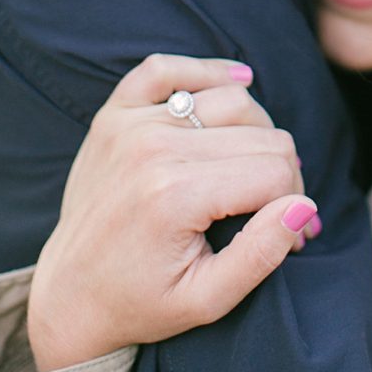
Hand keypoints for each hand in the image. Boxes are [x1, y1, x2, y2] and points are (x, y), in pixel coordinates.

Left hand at [28, 54, 316, 371]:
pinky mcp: (113, 117)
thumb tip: (303, 207)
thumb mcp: (208, 301)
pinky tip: (233, 84)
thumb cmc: (141, 303)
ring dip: (256, 133)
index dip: (294, 205)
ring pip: (234, 100)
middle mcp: (152, 151)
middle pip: (264, 135)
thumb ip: (261, 255)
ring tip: (251, 172)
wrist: (68, 299)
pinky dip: (204, 72)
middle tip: (274, 210)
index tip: (292, 236)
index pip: (275, 173)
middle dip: (283, 174)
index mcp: (174, 197)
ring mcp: (130, 127)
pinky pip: (166, 69)